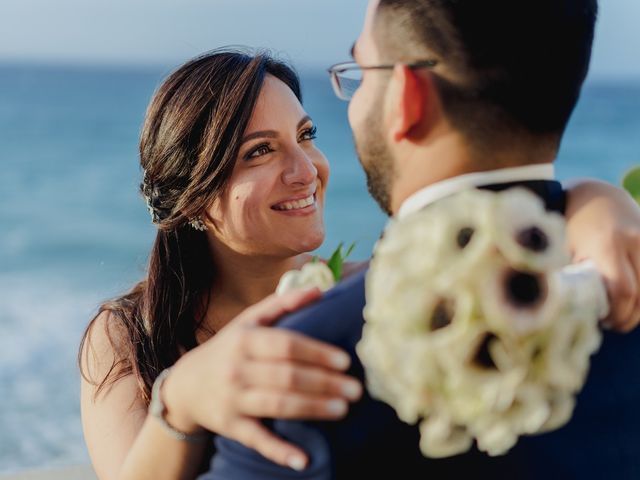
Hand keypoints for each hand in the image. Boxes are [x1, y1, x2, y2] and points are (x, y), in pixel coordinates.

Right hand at [163, 288, 361, 470]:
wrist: (185, 385)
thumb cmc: (228, 348)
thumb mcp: (249, 321)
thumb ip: (283, 303)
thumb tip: (320, 288)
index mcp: (245, 340)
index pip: (285, 344)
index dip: (316, 352)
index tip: (344, 361)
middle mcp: (237, 369)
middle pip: (286, 376)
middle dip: (323, 383)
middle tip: (355, 389)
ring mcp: (233, 399)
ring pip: (277, 405)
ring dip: (312, 409)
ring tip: (342, 410)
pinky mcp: (230, 427)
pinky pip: (257, 440)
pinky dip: (279, 451)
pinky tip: (304, 460)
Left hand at [565, 179, 639, 331]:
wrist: (596, 197)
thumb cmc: (571, 226)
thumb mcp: (563, 247)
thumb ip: (568, 274)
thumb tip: (562, 308)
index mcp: (607, 244)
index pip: (622, 291)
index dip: (616, 314)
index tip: (603, 321)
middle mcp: (634, 241)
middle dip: (628, 317)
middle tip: (611, 324)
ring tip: (621, 315)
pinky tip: (631, 301)